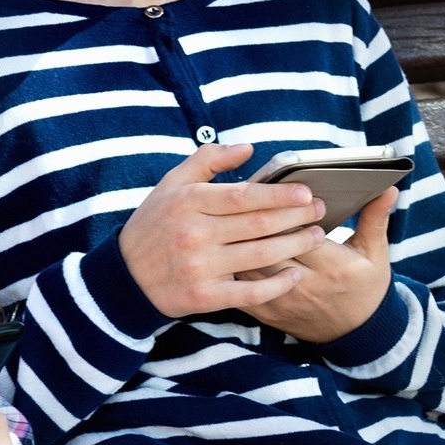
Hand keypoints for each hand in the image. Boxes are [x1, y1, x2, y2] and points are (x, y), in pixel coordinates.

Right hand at [118, 144, 326, 318]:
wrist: (124, 275)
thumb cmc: (154, 225)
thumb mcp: (171, 185)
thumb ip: (207, 160)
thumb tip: (247, 147)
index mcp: (187, 203)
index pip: (243, 197)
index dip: (279, 194)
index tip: (306, 192)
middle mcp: (193, 234)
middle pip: (258, 225)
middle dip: (296, 217)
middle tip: (320, 211)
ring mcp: (199, 267)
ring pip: (260, 256)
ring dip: (295, 246)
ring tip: (316, 236)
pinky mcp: (204, 296)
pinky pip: (250, 292)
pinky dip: (277, 284)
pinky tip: (294, 274)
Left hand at [240, 188, 397, 342]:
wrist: (356, 333)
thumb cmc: (365, 286)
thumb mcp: (375, 253)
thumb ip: (376, 219)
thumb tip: (388, 188)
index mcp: (335, 267)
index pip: (301, 234)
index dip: (287, 213)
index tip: (279, 194)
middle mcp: (306, 286)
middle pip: (269, 249)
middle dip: (255, 224)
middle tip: (244, 199)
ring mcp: (283, 301)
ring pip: (248, 266)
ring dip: (238, 243)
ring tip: (230, 218)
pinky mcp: (265, 312)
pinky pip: (239, 286)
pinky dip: (230, 266)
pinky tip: (225, 247)